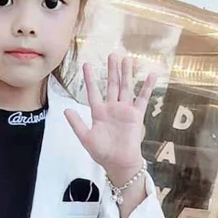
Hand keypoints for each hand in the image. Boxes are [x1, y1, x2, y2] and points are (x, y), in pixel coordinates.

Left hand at [64, 53, 154, 183]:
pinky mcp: (136, 115)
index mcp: (98, 113)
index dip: (90, 79)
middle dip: (112, 70)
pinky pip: (142, 98)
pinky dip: (147, 87)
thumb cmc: (102, 153)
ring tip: (127, 58)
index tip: (86, 65)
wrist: (119, 163)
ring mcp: (125, 110)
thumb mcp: (86, 138)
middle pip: (112, 85)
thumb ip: (77, 124)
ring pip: (126, 88)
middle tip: (112, 54)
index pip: (93, 92)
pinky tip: (151, 75)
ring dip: (126, 73)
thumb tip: (66, 110)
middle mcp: (112, 108)